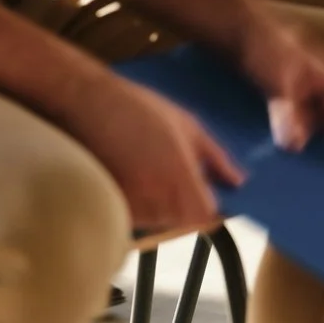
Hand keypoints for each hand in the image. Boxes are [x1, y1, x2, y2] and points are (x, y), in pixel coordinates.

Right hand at [63, 75, 241, 234]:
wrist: (86, 102)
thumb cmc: (140, 107)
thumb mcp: (188, 124)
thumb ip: (216, 157)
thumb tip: (237, 181)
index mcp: (180, 176)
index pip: (206, 216)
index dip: (213, 210)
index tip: (213, 197)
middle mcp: (156, 196)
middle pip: (184, 220)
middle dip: (187, 203)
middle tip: (177, 173)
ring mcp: (131, 202)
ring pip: (159, 219)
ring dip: (163, 203)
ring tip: (151, 168)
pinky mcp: (110, 203)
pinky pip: (135, 214)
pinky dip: (140, 202)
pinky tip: (135, 173)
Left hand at [234, 4, 323, 162]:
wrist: (242, 28)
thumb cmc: (265, 45)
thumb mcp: (277, 80)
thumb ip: (287, 112)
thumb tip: (294, 145)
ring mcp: (319, 99)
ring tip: (305, 169)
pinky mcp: (303, 103)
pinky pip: (314, 130)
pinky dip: (307, 143)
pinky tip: (287, 153)